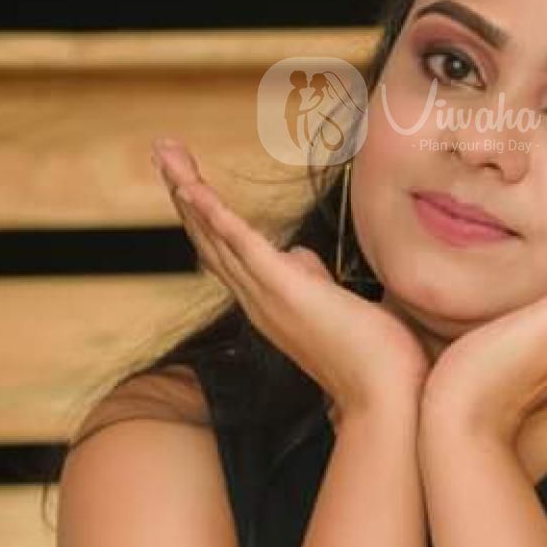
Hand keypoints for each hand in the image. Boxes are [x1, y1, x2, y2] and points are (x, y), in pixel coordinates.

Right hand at [152, 137, 430, 417]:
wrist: (386, 398)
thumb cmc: (370, 355)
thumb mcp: (332, 304)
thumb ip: (309, 278)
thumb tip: (298, 255)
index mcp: (266, 300)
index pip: (221, 248)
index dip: (200, 210)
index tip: (183, 175)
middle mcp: (255, 299)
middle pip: (206, 236)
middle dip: (182, 189)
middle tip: (160, 148)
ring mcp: (266, 296)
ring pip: (214, 235)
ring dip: (188, 191)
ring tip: (166, 153)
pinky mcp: (285, 291)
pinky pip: (242, 247)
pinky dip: (215, 216)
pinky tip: (194, 190)